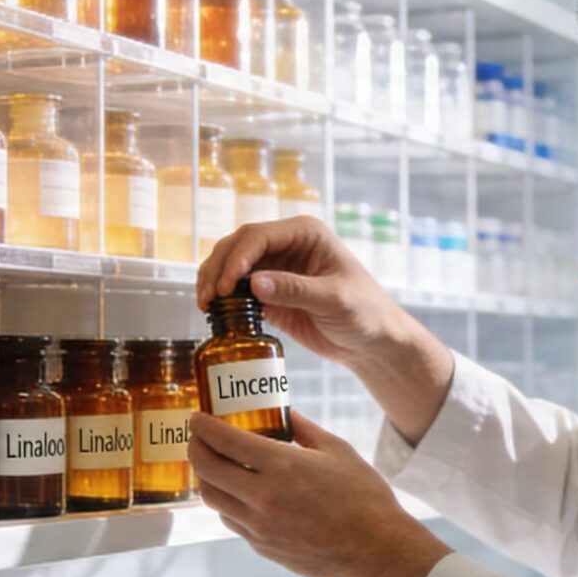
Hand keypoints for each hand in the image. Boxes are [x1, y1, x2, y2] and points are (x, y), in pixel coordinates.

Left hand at [188, 409, 451, 576]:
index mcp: (282, 467)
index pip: (224, 440)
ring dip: (207, 478)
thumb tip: (283, 412)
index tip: (197, 418)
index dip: (203, 426)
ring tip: (215, 465)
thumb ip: (303, 429)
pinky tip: (239, 493)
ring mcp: (259, 527)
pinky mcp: (262, 547)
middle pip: (206, 471)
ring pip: (213, 499)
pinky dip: (227, 502)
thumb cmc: (364, 498)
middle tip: (197, 438)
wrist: (376, 552)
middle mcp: (263, 498)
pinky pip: (231, 520)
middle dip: (195, 449)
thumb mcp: (337, 451)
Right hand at [198, 216, 455, 444]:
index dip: (237, 258)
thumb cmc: (365, 313)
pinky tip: (214, 312)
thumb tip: (254, 284)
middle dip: (219, 268)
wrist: (373, 342)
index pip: (259, 235)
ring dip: (214, 280)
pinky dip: (222, 298)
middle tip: (208, 297)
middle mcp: (287, 244)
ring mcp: (276, 268)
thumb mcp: (334, 300)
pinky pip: (237, 289)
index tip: (224, 285)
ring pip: (232, 265)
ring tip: (205, 304)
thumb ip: (295, 290)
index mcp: (305, 233)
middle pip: (239, 246)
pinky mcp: (270, 292)